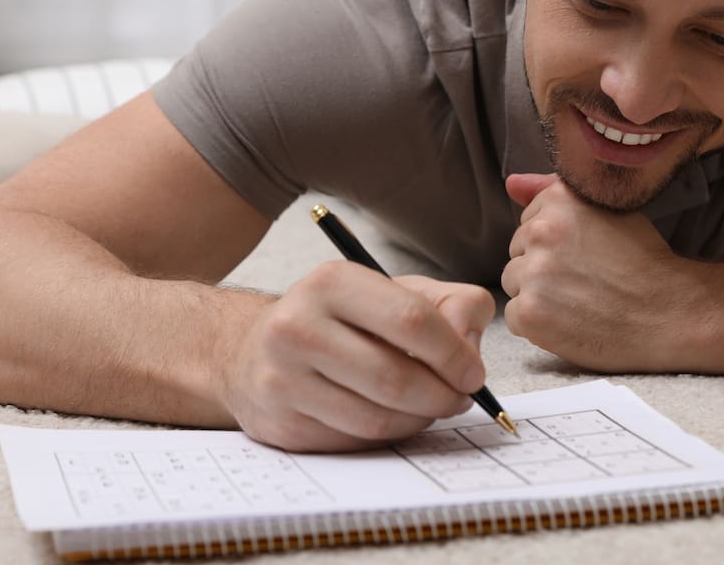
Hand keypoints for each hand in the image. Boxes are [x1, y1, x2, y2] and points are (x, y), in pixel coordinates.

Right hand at [220, 263, 493, 451]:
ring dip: (418, 420)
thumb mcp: (394, 292)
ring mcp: (283, 378)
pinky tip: (390, 417)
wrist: (250, 350)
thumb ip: (450, 305)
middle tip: (459, 398)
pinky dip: (387, 435)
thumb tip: (471, 348)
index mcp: (332, 282)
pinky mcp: (279, 422)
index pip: (411, 320)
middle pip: (396, 378)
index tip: (473, 373)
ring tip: (428, 407)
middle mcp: (297, 326)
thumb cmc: (339, 319)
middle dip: (442, 396)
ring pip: (377, 418)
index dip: (454, 354)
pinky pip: (354, 441)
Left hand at [501, 173, 712, 371]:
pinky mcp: (529, 313)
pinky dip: (537, 324)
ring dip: (537, 295)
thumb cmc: (642, 262)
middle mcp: (541, 231)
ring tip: (578, 301)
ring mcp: (533, 273)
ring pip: (514, 283)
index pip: (529, 221)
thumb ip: (552, 192)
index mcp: (558, 199)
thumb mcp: (607, 211)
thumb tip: (510, 183)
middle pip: (518, 252)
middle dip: (543, 267)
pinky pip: (514, 316)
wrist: (669, 314)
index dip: (557, 243)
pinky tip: (570, 322)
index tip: (586, 255)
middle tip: (585, 281)